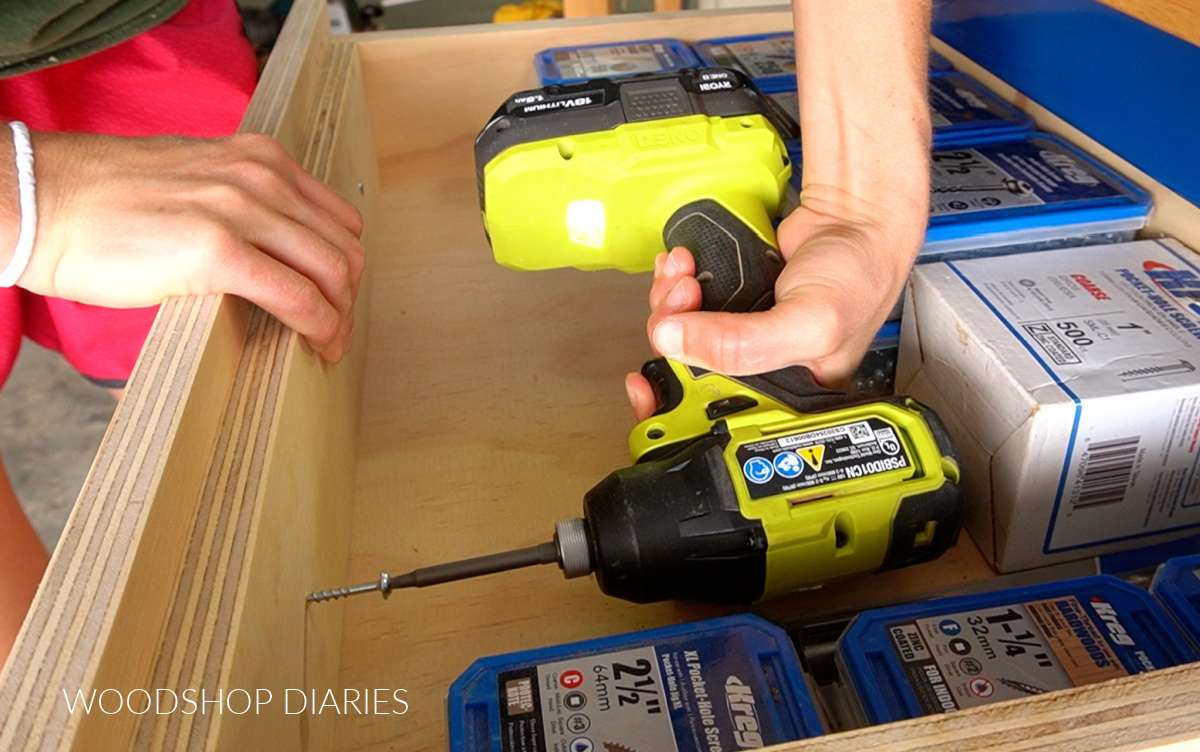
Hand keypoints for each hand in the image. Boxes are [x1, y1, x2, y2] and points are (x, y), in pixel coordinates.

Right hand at [16, 131, 364, 362]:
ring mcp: (241, 210)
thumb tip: (279, 253)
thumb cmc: (105, 201)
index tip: (337, 300)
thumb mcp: (196, 181)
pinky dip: (318, 327)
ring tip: (327, 346)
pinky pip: (296, 296)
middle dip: (348, 299)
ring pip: (331, 274)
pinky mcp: (217, 250)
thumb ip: (244, 205)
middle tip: (336, 334)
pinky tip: (313, 346)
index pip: (337, 220)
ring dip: (339, 319)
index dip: (345, 268)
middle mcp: (261, 177)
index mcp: (261, 159)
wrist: (40, 201)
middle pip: (343, 249)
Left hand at [625, 186, 923, 422]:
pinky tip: (683, 266)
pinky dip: (676, 283)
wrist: (857, 219)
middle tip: (680, 299)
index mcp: (786, 399)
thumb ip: (742, 343)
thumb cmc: (858, 277)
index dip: (678, 397)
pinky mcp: (731, 305)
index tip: (655, 373)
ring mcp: (742, 337)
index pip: (717, 415)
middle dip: (670, 331)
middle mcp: (761, 373)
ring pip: (680, 334)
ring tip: (684, 275)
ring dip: (668, 301)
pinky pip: (686, 304)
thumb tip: (674, 343)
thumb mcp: (809, 323)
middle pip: (688, 370)